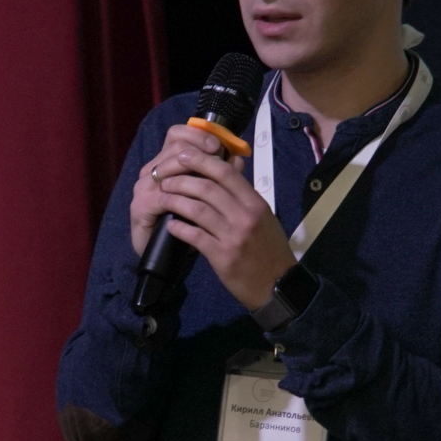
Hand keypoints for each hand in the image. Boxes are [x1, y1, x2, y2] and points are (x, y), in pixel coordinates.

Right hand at [132, 124, 228, 255]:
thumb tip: (238, 159)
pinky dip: (180, 199)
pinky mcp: (140, 208)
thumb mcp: (207, 197)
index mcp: (167, 162)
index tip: (218, 145)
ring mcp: (144, 188)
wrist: (163, 256)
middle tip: (217, 159)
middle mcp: (152, 170)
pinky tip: (195, 203)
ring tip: (209, 181)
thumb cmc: (187, 223)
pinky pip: (161, 198)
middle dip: (199, 151)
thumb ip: (220, 176)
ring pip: (167, 168)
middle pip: (174, 147)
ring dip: (191, 173)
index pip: (177, 134)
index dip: (197, 135)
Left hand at [152, 145, 295, 310]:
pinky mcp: (222, 256)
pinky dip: (178, 228)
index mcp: (255, 202)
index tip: (182, 155)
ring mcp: (233, 236)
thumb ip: (244, 195)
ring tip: (162, 198)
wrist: (278, 285)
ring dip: (174, 201)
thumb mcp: (263, 216)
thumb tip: (227, 168)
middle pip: (206, 187)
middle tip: (164, 179)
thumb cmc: (270, 248)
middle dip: (180, 179)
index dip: (200, 160)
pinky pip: (194, 236)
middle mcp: (245, 215)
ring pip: (196, 209)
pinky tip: (170, 225)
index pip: (225, 172)